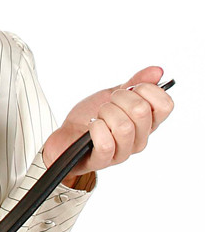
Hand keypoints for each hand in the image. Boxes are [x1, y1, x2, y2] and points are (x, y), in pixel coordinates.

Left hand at [42, 66, 173, 185]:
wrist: (66, 136)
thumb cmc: (91, 117)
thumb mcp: (113, 96)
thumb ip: (135, 84)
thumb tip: (157, 71)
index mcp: (147, 123)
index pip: (165, 105)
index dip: (147, 89)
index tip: (130, 88)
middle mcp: (139, 139)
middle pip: (142, 111)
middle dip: (120, 98)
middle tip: (108, 102)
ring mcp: (123, 152)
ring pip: (124, 127)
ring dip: (105, 113)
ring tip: (98, 116)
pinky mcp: (102, 160)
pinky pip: (106, 143)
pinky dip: (96, 128)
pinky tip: (92, 126)